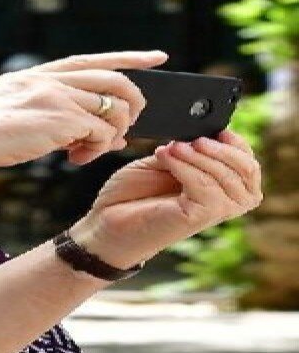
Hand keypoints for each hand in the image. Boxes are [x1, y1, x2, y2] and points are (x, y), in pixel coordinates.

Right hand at [0, 51, 166, 168]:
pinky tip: (78, 159)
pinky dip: (98, 149)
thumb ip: (42, 110)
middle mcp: (49, 80)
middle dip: (133, 103)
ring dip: (115, 131)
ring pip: (114, 106)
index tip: (157, 57)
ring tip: (96, 149)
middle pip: (114, 80)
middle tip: (126, 127)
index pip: (90, 60)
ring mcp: (57, 97)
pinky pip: (102, 132)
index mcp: (34, 75)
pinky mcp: (62, 119)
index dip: (127, 58)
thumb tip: (81, 127)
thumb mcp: (5, 110)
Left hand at [70, 130, 262, 268]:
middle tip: (193, 141)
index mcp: (217, 185)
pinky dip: (187, 168)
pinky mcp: (195, 219)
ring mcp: (210, 212)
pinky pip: (206, 190)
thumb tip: (200, 134)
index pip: (248, 165)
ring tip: (172, 149)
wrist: (103, 221)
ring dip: (202, 158)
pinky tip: (166, 159)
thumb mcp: (162, 162)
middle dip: (223, 150)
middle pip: (248, 172)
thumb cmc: (130, 194)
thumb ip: (186, 151)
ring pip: (230, 181)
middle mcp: (220, 201)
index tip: (219, 131)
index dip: (238, 145)